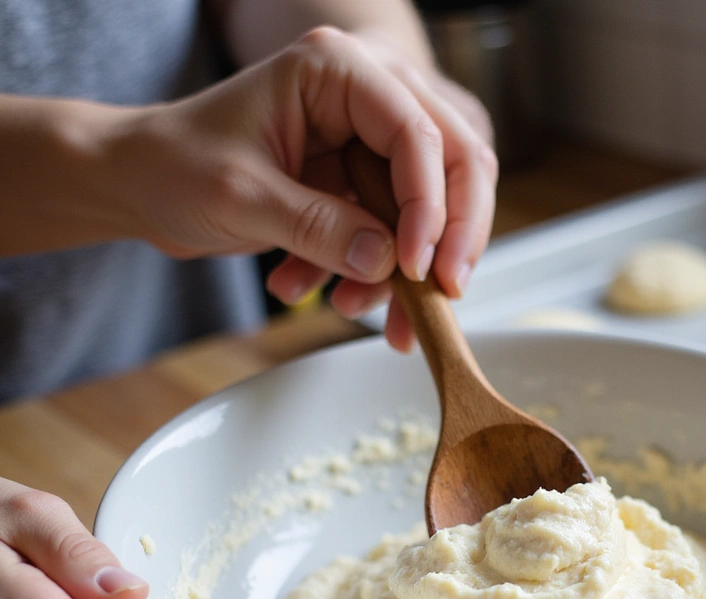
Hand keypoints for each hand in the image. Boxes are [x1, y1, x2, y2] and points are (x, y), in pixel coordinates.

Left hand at [111, 26, 497, 350]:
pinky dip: (376, 276)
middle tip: (442, 293)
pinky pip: (397, 234)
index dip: (431, 205)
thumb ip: (318, 227)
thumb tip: (386, 262)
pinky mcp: (360, 186)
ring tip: (357, 309)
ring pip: (435, 206)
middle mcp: (365, 98)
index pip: (419, 133)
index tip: (415, 266)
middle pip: (454, 162)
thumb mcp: (242, 197)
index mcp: (338, 72)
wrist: (140, 185)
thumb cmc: (173, 165)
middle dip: (451, 236)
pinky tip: (329, 297)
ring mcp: (367, 143)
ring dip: (409, 269)